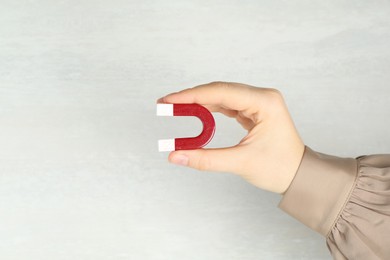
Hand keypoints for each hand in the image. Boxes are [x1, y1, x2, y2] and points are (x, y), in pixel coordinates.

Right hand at [158, 82, 304, 193]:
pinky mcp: (254, 111)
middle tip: (167, 104)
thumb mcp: (241, 163)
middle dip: (192, 97)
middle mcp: (262, 97)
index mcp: (265, 102)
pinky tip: (196, 111)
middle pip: (220, 91)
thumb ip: (206, 159)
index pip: (221, 93)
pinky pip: (227, 105)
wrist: (299, 175)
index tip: (169, 100)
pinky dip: (210, 109)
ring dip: (199, 102)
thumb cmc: (280, 168)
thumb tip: (175, 155)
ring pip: (222, 96)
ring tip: (177, 107)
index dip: (192, 96)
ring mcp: (258, 103)